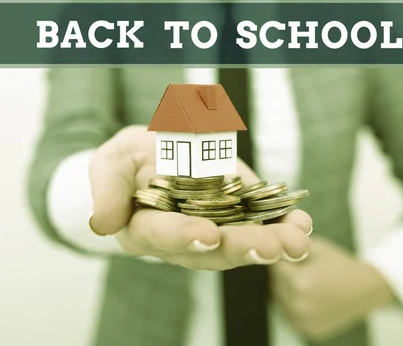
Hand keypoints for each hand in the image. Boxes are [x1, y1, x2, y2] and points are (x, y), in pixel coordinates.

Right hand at [88, 125, 312, 269]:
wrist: (158, 153)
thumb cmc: (129, 161)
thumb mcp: (111, 162)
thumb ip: (107, 187)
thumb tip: (102, 222)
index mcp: (147, 228)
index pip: (163, 236)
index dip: (183, 237)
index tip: (206, 236)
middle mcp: (185, 237)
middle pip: (212, 250)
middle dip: (241, 248)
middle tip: (270, 248)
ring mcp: (216, 226)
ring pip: (242, 241)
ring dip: (271, 243)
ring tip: (296, 240)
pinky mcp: (239, 212)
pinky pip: (261, 222)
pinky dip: (283, 224)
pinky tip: (301, 223)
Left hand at [270, 236, 395, 340]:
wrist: (365, 289)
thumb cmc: (340, 265)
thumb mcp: (315, 247)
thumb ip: (290, 246)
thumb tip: (271, 246)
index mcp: (299, 282)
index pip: (273, 268)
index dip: (280, 260)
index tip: (288, 257)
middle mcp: (298, 305)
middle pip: (274, 286)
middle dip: (282, 276)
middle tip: (300, 270)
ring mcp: (303, 321)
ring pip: (280, 301)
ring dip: (286, 292)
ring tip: (307, 282)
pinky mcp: (308, 331)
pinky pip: (290, 315)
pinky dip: (296, 306)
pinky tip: (311, 296)